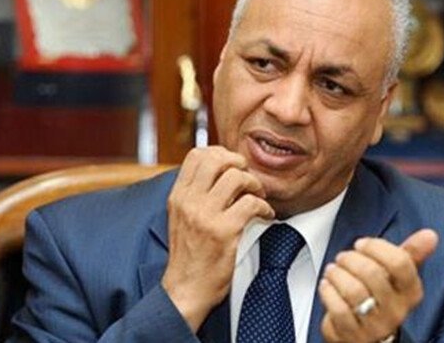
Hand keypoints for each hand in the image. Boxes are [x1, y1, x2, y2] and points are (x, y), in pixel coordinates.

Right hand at [161, 146, 274, 331]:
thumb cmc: (188, 256)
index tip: (233, 165)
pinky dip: (264, 207)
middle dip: (238, 163)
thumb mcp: (181, 218)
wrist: (186, 290)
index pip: (196, 154)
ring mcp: (206, 216)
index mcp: (178, 196)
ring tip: (258, 196)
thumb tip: (217, 171)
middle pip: (216, 159)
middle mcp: (189, 201)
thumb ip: (194, 194)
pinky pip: (251, 203)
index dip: (219, 153)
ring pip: (236, 177)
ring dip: (254, 184)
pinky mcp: (224, 231)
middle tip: (248, 177)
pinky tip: (265, 216)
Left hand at [319, 229, 438, 342]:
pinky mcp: (353, 335)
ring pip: (354, 291)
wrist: (366, 335)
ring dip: (337, 274)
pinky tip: (327, 285)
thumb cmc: (380, 299)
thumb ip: (411, 254)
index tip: (361, 244)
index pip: (400, 262)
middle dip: (351, 259)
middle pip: (372, 273)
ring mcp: (375, 326)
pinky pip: (339, 309)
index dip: (375, 247)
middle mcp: (397, 311)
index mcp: (411, 292)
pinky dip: (328, 292)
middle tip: (342, 257)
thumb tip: (431, 234)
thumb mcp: (396, 276)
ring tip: (333, 270)